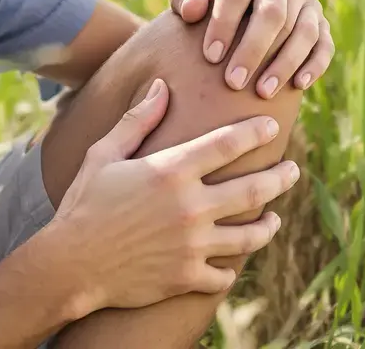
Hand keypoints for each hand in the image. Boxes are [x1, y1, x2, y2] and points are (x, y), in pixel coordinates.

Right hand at [47, 79, 297, 313]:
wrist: (71, 263)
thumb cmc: (84, 203)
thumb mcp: (104, 154)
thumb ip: (137, 121)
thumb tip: (161, 87)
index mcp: (172, 171)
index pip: (228, 144)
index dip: (255, 132)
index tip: (271, 126)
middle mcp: (190, 207)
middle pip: (254, 189)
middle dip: (280, 177)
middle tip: (293, 170)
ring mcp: (193, 245)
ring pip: (250, 235)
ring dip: (267, 225)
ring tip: (274, 218)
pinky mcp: (188, 276)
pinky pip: (223, 274)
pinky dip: (229, 269)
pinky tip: (233, 262)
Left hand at [167, 0, 333, 97]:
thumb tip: (195, 10)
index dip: (223, 24)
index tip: (210, 57)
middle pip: (272, 13)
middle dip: (253, 50)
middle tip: (234, 82)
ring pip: (302, 30)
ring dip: (284, 63)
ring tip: (262, 93)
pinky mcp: (320, 15)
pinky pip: (324, 42)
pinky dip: (314, 64)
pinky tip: (298, 86)